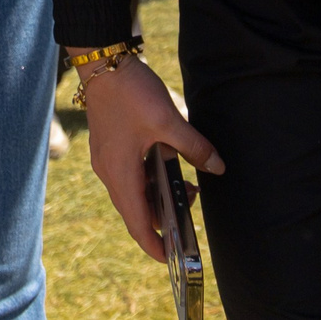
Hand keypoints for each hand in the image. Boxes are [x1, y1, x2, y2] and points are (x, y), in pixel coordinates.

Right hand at [77, 55, 223, 263]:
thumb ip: (194, 147)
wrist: (103, 62)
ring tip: (186, 182)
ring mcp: (107, 159)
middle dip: (163, 216)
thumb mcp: (169, 120)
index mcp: (121, 173)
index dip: (154, 245)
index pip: (137, 223)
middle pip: (135, 210)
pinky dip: (148, 179)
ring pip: (133, 192)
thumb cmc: (131, 92)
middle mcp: (109, 172)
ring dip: (157, 195)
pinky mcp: (109, 147)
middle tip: (191, 207)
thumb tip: (217, 167)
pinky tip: (167, 163)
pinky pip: (129, 176)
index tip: (172, 259)